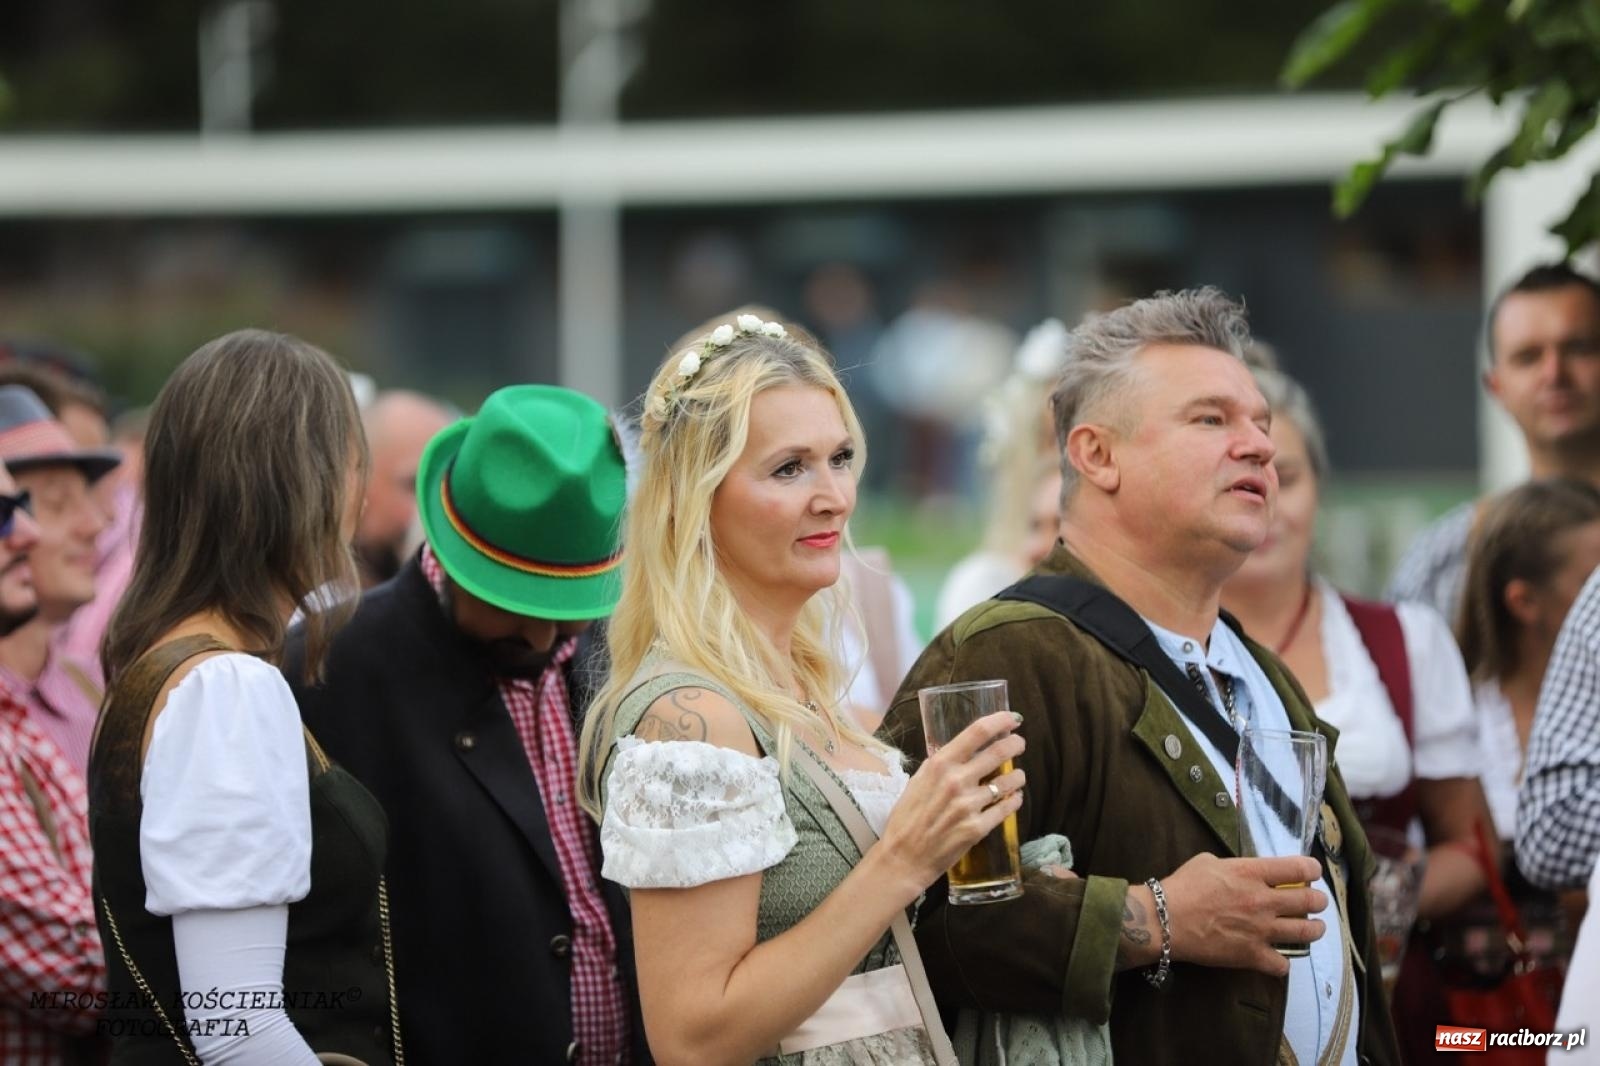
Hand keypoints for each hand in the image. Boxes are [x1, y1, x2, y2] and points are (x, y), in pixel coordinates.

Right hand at [876, 711, 1024, 888]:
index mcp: (939, 765)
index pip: (977, 732)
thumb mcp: (917, 782)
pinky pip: (1006, 808)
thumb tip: (960, 751)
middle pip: (999, 752)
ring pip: (1008, 781)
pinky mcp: (978, 828)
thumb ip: (939, 766)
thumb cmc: (907, 819)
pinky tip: (1014, 798)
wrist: (904, 858)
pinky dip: (1014, 800)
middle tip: (1019, 743)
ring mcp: (969, 805)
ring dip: (1017, 776)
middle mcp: (956, 781)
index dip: (1000, 721)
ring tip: (1017, 776)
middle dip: (1015, 744)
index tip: (1012, 718)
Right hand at [1160, 854, 1325, 977]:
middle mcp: (1263, 901)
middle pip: (1310, 900)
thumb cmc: (1183, 886)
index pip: (1299, 867)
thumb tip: (1243, 871)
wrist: (1165, 920)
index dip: (1312, 869)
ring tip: (1314, 928)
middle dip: (1319, 900)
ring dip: (1315, 929)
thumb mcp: (1207, 861)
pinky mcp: (1252, 955)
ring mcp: (1261, 930)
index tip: (1312, 872)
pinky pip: (1282, 964)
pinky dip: (1283, 962)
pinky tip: (1279, 957)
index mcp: (1252, 873)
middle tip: (1316, 902)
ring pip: (1306, 932)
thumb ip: (1234, 865)